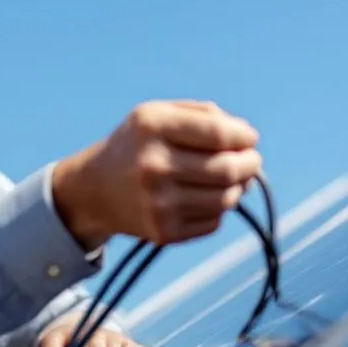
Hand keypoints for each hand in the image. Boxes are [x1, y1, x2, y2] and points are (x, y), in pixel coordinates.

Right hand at [52, 100, 261, 247]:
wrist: (95, 190)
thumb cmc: (138, 145)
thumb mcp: (159, 114)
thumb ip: (204, 115)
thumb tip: (246, 137)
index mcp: (152, 127)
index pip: (218, 134)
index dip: (244, 138)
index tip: (249, 139)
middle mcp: (153, 166)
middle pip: (226, 170)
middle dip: (250, 164)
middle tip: (252, 161)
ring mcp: (158, 204)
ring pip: (226, 199)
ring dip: (239, 188)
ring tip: (232, 179)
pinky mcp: (164, 232)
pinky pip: (214, 222)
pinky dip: (219, 209)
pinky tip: (206, 197)